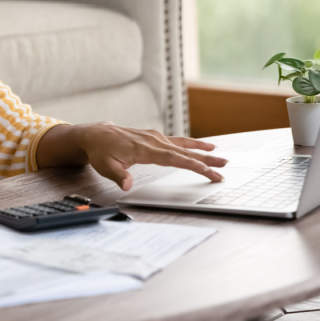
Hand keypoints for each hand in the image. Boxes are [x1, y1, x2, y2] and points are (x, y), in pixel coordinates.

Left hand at [73, 122, 227, 190]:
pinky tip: (203, 146)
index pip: (173, 158)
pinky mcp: (154, 137)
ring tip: (220, 155)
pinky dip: (192, 144)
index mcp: (144, 149)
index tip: (207, 170)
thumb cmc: (101, 151)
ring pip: (183, 145)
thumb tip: (127, 185)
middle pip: (184, 152)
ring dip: (202, 150)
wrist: (96, 135)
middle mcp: (153, 141)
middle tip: (224, 167)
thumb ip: (118, 176)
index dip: (191, 164)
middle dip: (205, 160)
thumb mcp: (105, 166)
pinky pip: (177, 141)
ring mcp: (155, 138)